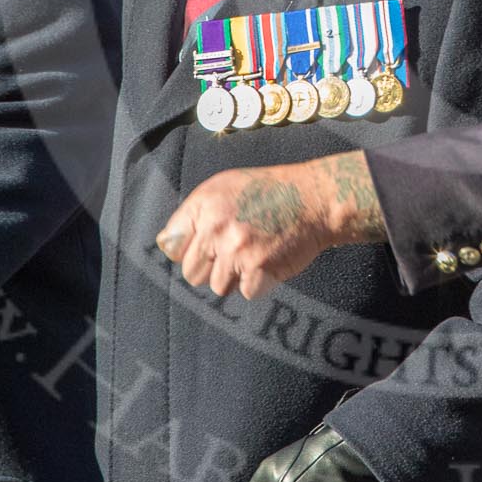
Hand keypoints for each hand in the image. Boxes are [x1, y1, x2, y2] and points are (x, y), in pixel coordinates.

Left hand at [156, 152, 384, 300]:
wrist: (314, 198)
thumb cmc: (269, 191)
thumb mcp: (224, 188)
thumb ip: (193, 215)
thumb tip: (166, 246)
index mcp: (203, 204)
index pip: (173, 246)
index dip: (191, 249)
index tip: (208, 246)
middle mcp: (214, 226)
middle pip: (192, 274)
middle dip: (212, 268)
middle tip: (236, 252)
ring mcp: (235, 249)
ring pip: (218, 287)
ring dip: (237, 277)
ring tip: (255, 254)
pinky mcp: (257, 268)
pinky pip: (246, 293)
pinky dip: (259, 283)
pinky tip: (270, 261)